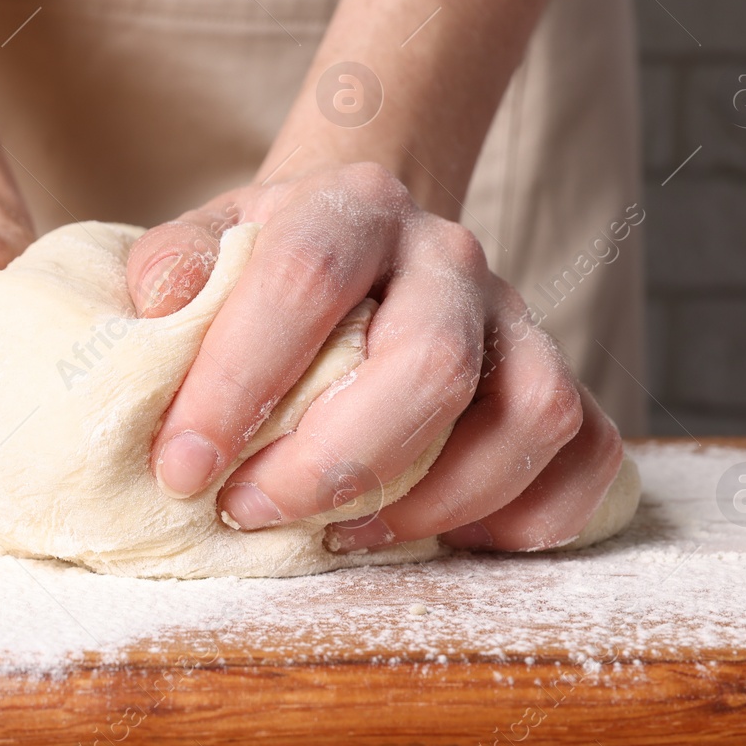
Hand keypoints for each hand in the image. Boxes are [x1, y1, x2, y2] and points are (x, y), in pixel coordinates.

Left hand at [125, 162, 623, 552]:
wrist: (356, 242)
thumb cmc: (267, 266)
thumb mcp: (207, 243)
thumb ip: (175, 268)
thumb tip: (158, 305)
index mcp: (354, 206)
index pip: (305, 280)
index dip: (239, 385)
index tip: (180, 469)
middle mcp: (449, 254)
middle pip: (430, 363)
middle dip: (335, 462)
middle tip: (251, 512)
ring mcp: (518, 316)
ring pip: (529, 415)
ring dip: (434, 501)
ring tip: (342, 534)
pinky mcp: (559, 377)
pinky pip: (587, 456)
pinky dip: (526, 519)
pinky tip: (439, 538)